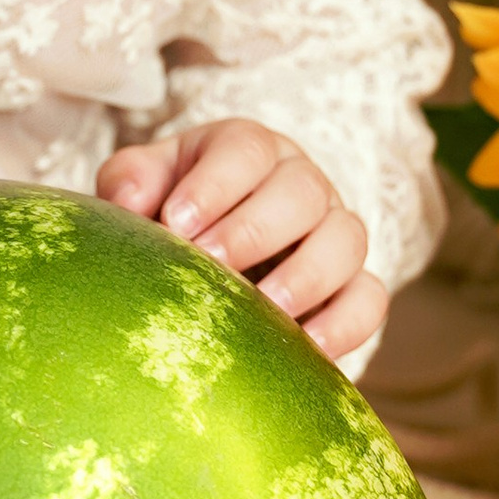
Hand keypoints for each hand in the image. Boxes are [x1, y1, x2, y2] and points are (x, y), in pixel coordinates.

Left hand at [96, 118, 384, 363]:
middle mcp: (301, 183)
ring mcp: (333, 233)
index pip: (246, 149)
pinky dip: (346, 323)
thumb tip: (128, 200)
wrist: (207, 258)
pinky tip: (309, 348)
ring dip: (307, 276)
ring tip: (265, 309)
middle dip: (255, 230)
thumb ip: (131, 180)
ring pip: (347, 239)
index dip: (215, 184)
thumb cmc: (172, 213)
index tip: (176, 222)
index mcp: (248, 150)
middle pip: (302, 190)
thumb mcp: (146, 187)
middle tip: (212, 266)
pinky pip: (369, 299)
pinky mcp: (353, 285)